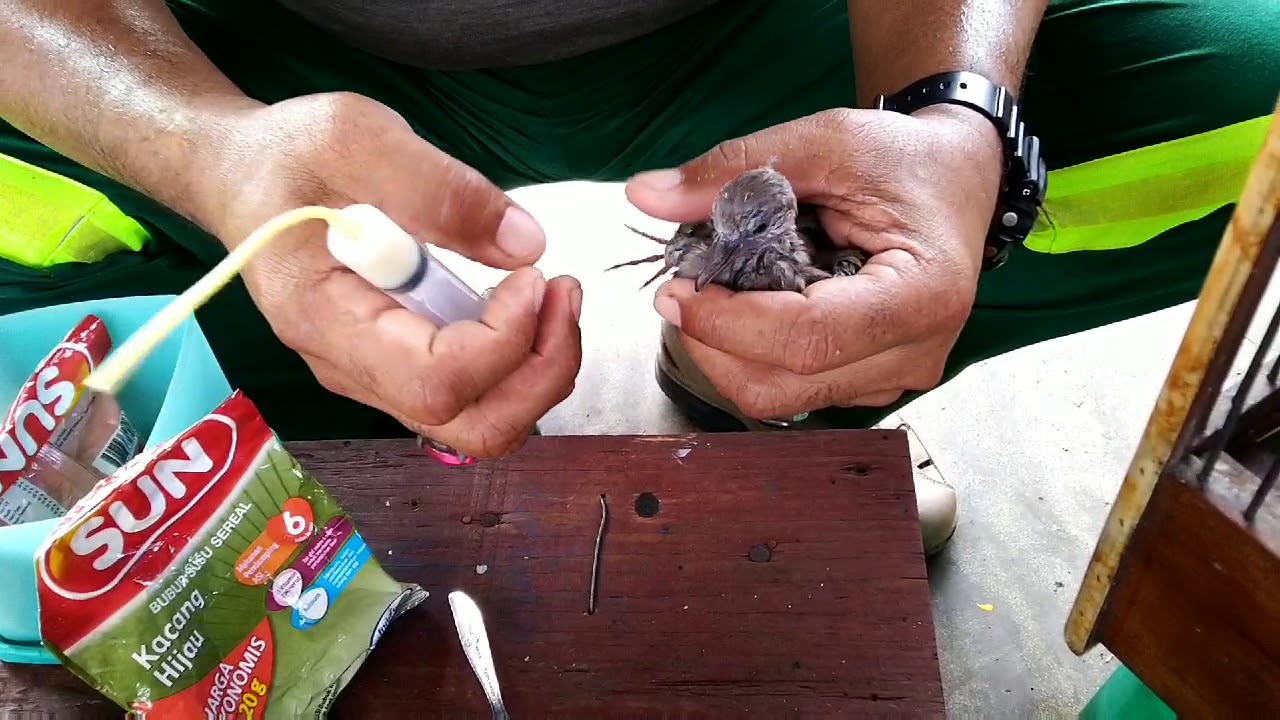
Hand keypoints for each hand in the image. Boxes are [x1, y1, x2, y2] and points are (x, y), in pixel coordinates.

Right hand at [208, 92, 582, 456]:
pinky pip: (473, 394)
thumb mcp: (358, 138)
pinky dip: (519, 361)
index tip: (530, 276)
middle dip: (539, 374)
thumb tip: (526, 244)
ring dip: (537, 372)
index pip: (435, 381)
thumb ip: (442, 190)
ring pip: (479, 422)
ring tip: (554, 296)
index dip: (502, 342)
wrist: (243, 178)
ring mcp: (378, 375)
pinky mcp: (401, 362)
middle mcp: (353, 370)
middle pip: (469, 427)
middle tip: (563, 294)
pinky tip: (526, 302)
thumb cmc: (289, 156)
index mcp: (327, 322)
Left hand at [623, 105, 1003, 418]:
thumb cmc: (904, 159)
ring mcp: (896, 376)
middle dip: (715, 344)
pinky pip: (796, 391)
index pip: (808, 338)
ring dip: (728, 354)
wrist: (954, 179)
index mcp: (924, 294)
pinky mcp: (872, 381)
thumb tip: (646, 195)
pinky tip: (748, 311)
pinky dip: (753, 357)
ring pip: (784, 398)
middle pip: (787, 385)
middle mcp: (918, 352)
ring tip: (714, 296)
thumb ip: (738, 168)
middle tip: (679, 292)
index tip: (675, 290)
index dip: (728, 323)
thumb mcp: (827, 140)